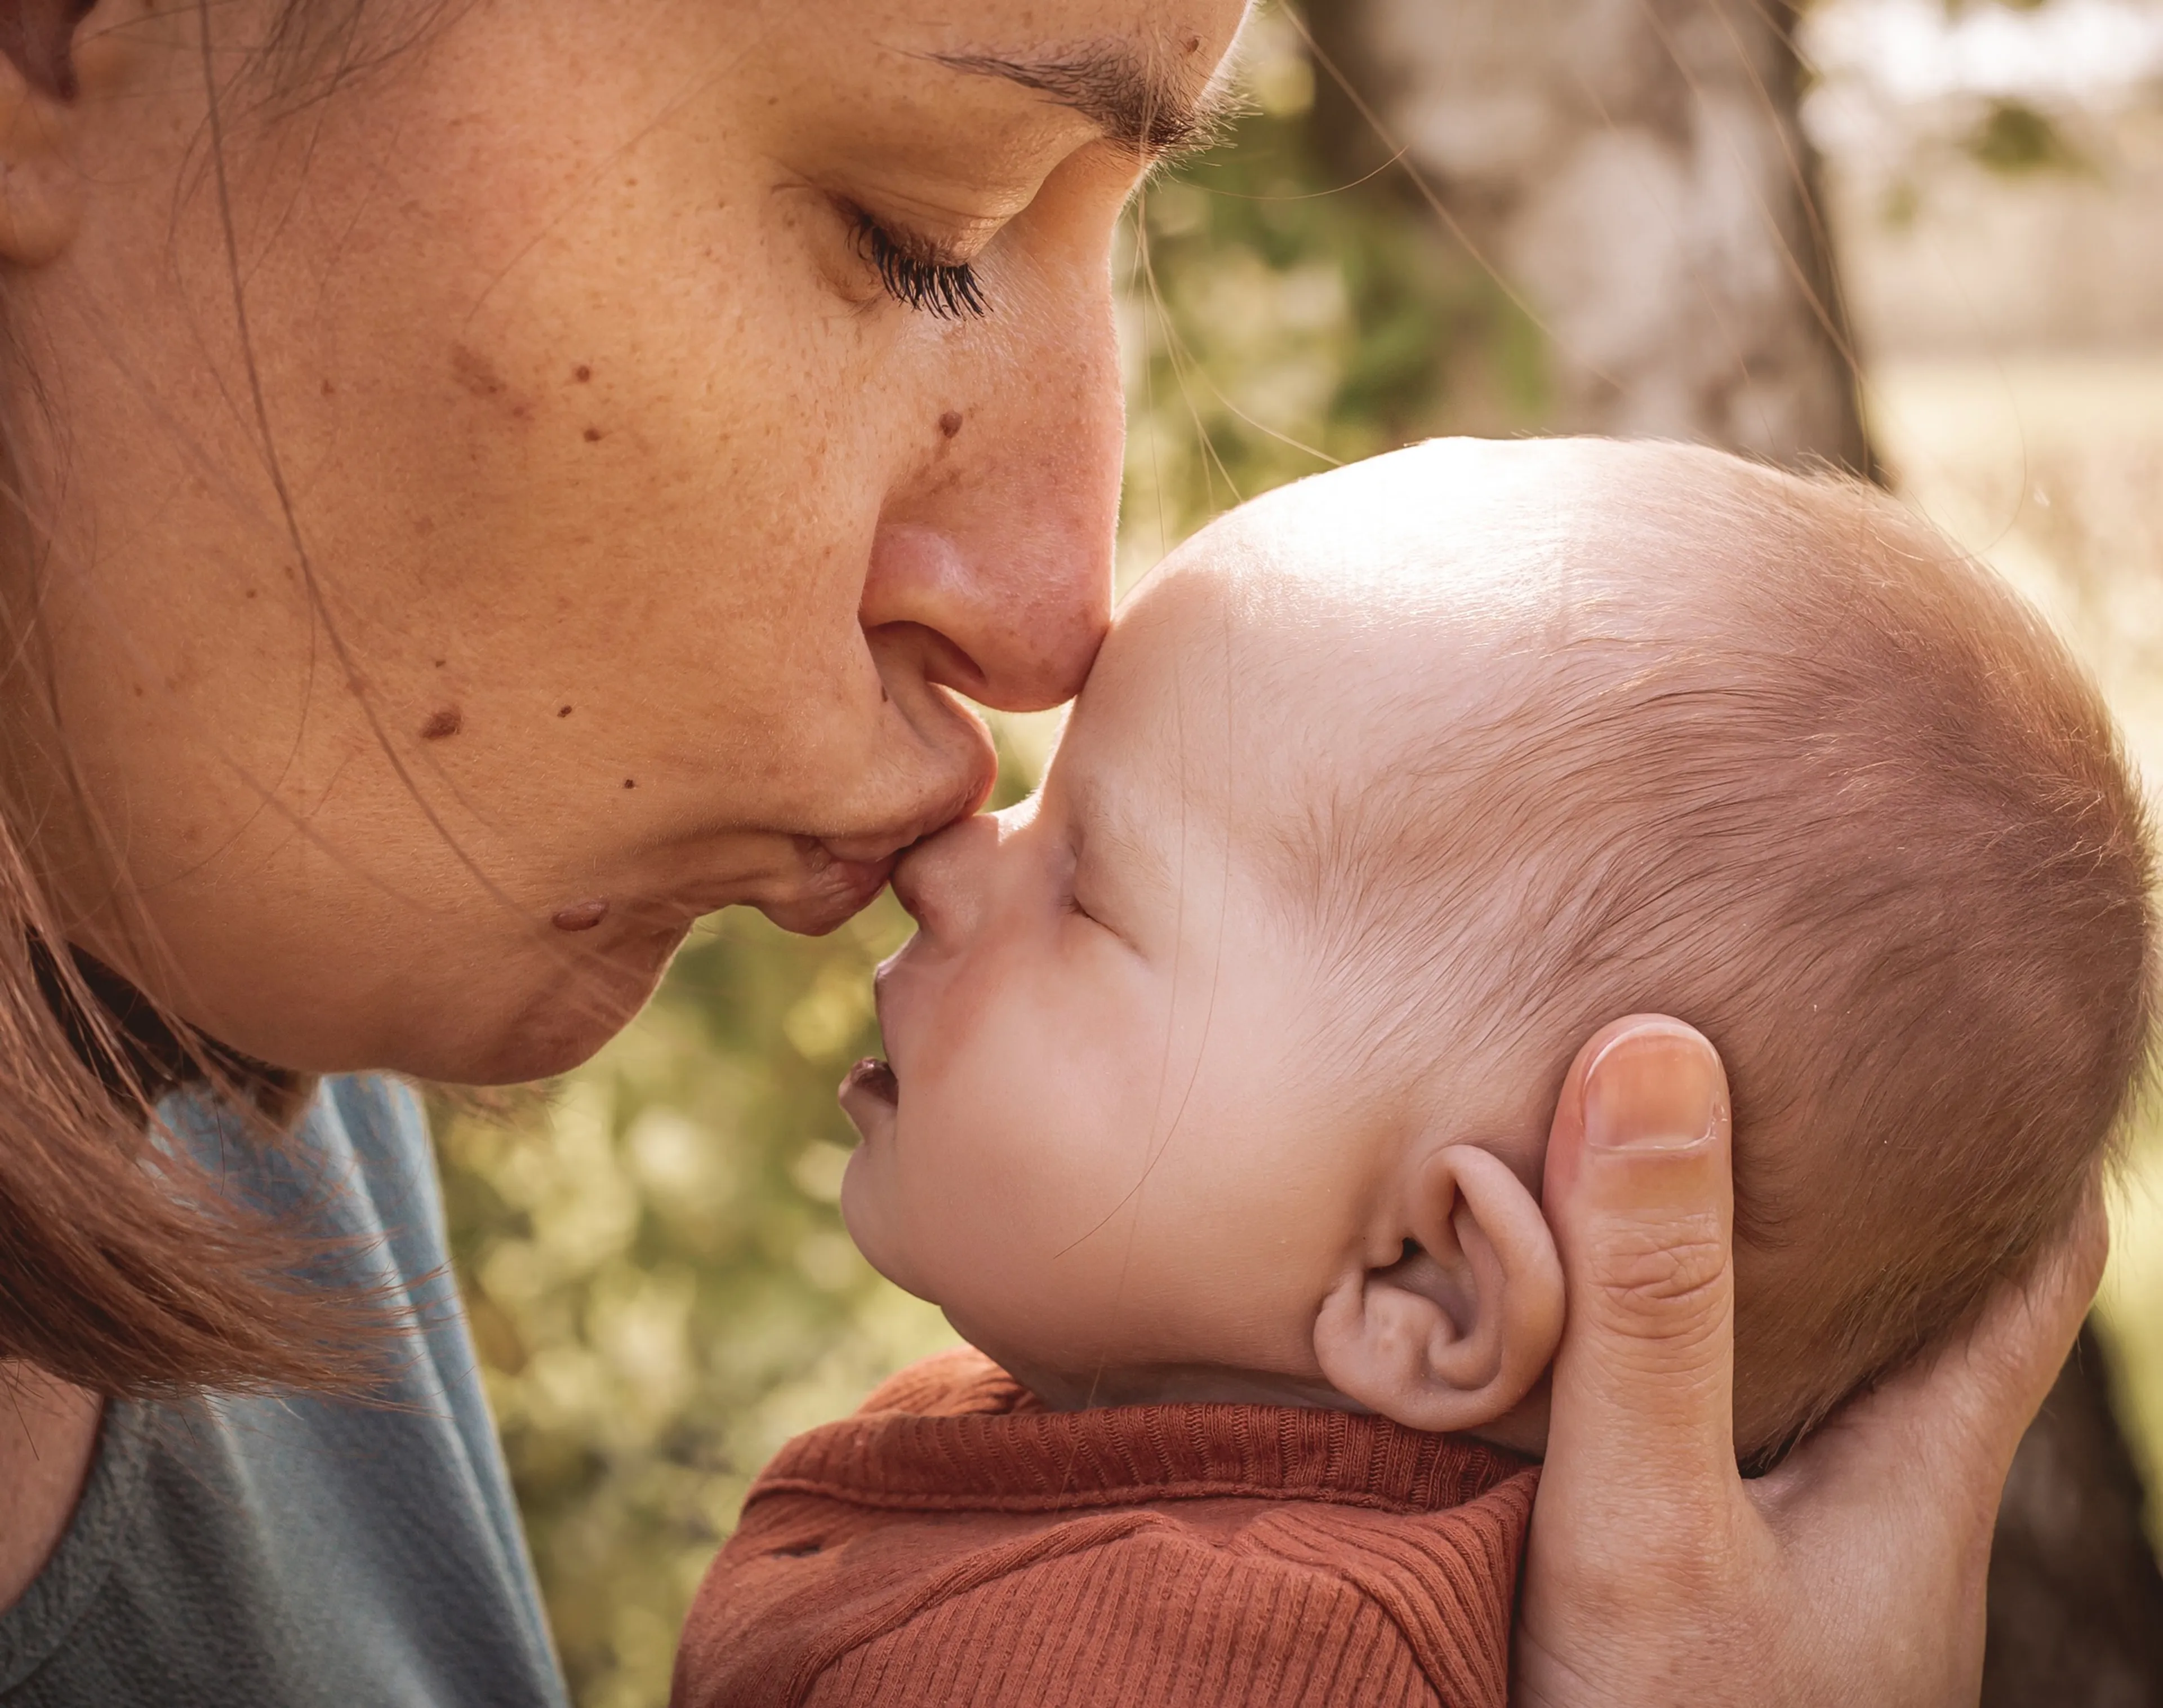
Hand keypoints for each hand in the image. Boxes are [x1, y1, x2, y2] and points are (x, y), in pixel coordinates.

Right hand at [1513, 1015, 2105, 1707]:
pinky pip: (1718, 1434)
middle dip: (1868, 1176)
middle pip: (1918, 1297)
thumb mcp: (1648, 1521)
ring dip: (1755, 1267)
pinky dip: (1675, 1359)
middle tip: (1786, 1045)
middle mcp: (1883, 1499)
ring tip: (1666, 1152)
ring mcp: (1803, 1559)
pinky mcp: (1717, 1601)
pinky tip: (1585, 1335)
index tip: (1971, 1009)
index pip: (2033, 1254)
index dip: (2023, 1129)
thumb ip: (1650, 1307)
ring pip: (1812, 1367)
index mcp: (1920, 1456)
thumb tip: (1655, 1047)